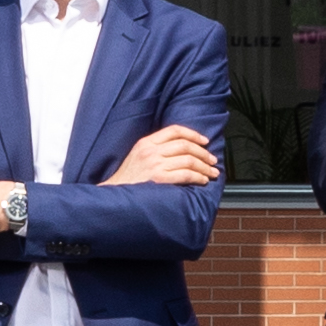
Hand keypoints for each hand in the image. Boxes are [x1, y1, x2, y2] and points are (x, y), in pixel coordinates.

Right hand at [102, 123, 219, 185]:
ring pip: (188, 160)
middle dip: (203, 153)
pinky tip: (202, 181)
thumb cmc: (127, 178)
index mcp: (146, 142)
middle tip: (212, 160)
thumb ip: (156, 148)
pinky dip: (198, 177)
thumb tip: (182, 149)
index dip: (194, 135)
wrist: (113, 195)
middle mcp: (151, 151)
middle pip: (185, 145)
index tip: (205, 141)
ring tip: (211, 173)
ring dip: (204, 167)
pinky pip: (185, 175)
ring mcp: (154, 164)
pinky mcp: (159, 179)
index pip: (175, 130)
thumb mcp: (137, 155)